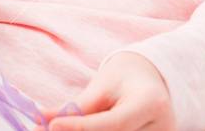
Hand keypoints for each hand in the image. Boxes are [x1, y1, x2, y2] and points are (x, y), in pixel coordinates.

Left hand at [45, 52, 173, 130]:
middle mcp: (162, 128)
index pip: (113, 123)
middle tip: (46, 130)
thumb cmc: (123, 79)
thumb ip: (76, 107)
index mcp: (150, 103)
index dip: (81, 128)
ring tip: (60, 128)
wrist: (151, 81)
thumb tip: (43, 121)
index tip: (53, 125)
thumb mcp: (100, 86)